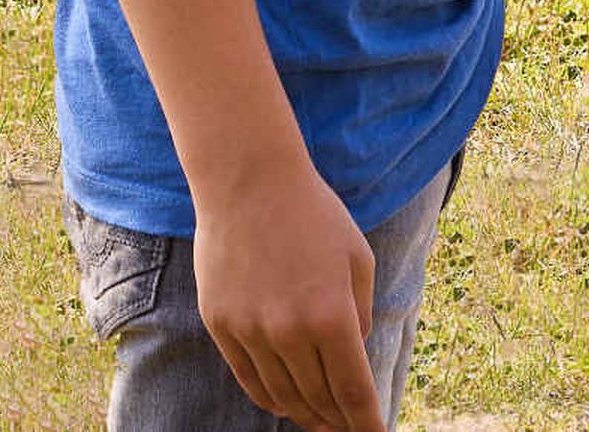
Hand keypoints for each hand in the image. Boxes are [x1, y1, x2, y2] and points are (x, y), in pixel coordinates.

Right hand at [190, 159, 383, 431]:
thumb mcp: (357, 259)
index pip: (353, 392)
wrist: (248, 182)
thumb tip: (353, 354)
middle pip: (319, 400)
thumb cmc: (313, 214)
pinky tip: (285, 404)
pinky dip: (270, 399)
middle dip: (339, 422)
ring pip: (283, 396)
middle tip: (350, 429)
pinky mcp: (222, 325)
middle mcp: (289, 332)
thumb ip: (359, 313)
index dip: (367, 423)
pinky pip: (249, 379)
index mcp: (332, 315)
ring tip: (321, 422)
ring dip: (306, 415)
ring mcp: (251, 331)